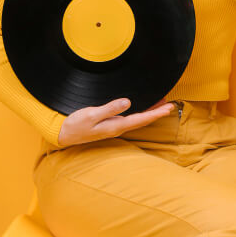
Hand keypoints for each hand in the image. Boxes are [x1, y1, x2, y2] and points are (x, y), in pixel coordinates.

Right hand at [57, 98, 174, 146]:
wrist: (63, 134)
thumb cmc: (75, 125)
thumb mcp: (91, 115)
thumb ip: (110, 108)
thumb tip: (128, 102)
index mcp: (116, 126)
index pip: (141, 119)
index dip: (156, 113)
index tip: (169, 108)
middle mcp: (118, 127)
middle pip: (143, 120)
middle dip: (158, 113)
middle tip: (172, 105)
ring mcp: (114, 126)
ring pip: (138, 119)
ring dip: (151, 112)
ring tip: (163, 105)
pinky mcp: (110, 124)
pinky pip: (130, 118)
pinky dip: (141, 112)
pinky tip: (143, 108)